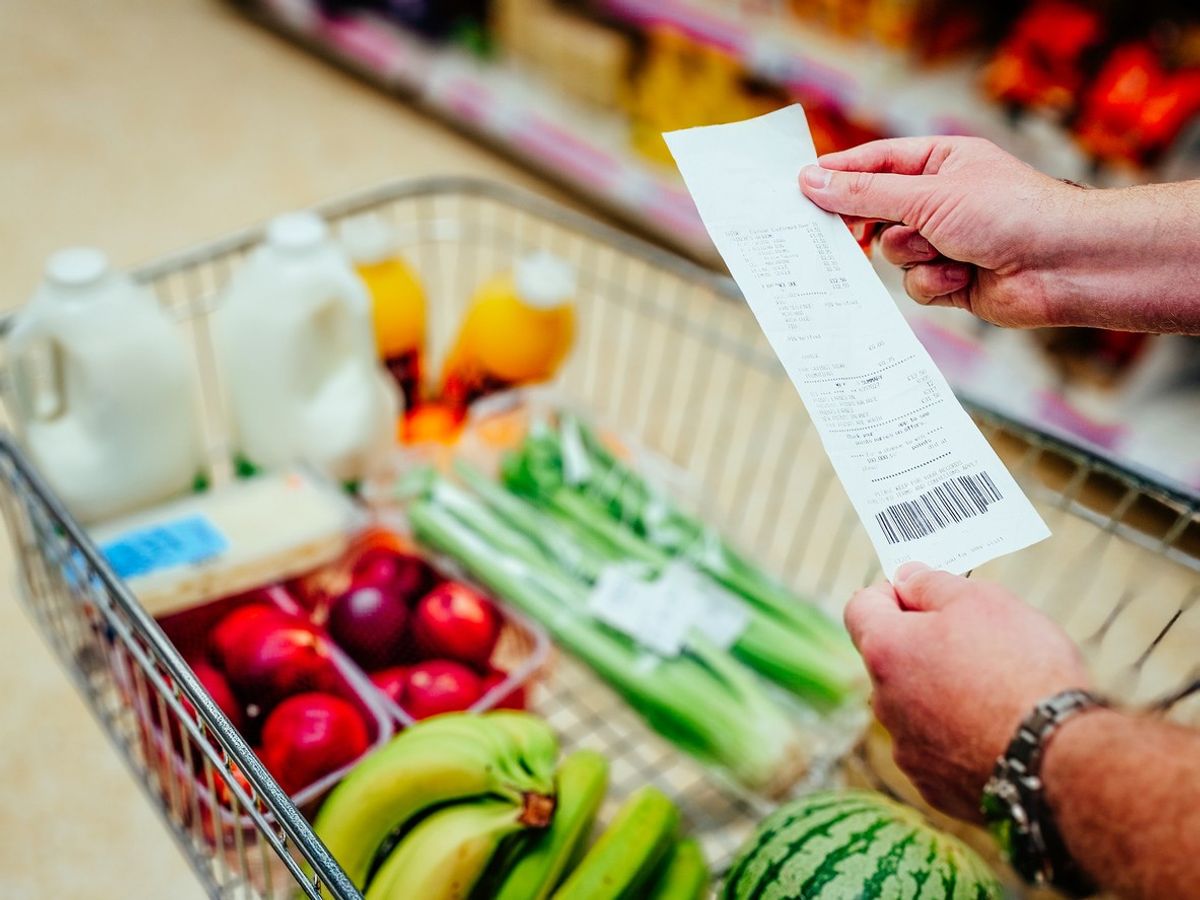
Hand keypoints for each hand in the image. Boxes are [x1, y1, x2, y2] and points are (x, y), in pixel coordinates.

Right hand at [799, 136, 1087, 328]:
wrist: (1064, 265)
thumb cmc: (1009, 214)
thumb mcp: (928, 194)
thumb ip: (866, 192)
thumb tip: (812, 181)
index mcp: (939, 162)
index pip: (874, 163)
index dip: (838, 175)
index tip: (800, 188)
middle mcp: (939, 200)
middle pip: (875, 213)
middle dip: (872, 226)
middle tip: (848, 236)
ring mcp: (945, 242)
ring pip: (892, 255)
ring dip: (916, 258)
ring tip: (949, 253)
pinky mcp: (952, 280)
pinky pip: (915, 285)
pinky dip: (935, 284)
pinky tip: (965, 278)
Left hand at [845, 562, 1090, 821]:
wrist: (1061, 761)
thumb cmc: (1022, 673)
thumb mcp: (982, 601)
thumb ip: (932, 584)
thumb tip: (907, 577)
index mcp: (885, 651)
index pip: (860, 608)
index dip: (892, 593)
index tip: (925, 594)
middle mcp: (884, 703)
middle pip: (890, 660)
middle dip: (923, 646)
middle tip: (978, 642)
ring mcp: (908, 750)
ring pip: (915, 707)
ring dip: (942, 694)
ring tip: (997, 692)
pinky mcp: (935, 788)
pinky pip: (939, 750)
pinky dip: (961, 738)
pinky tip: (1000, 733)